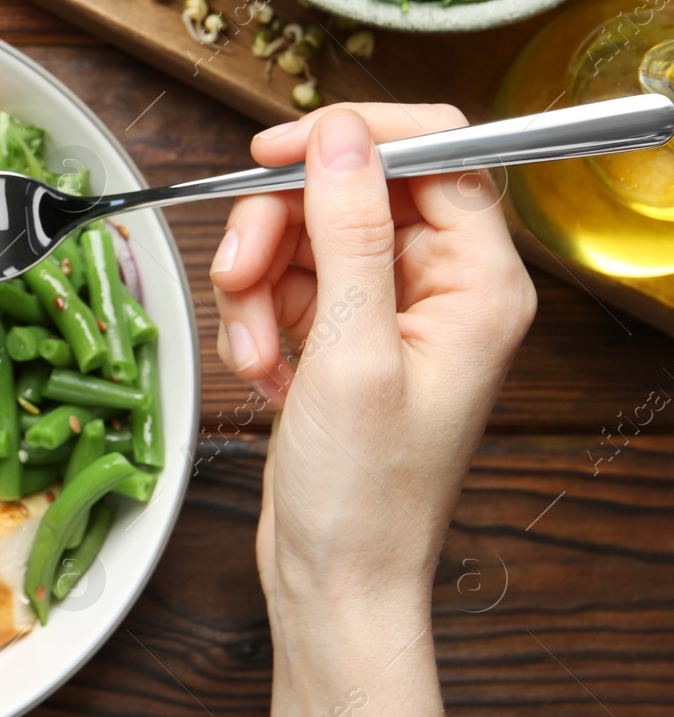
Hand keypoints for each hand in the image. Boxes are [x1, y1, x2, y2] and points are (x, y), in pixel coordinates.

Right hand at [209, 104, 535, 611]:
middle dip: (279, 231)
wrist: (332, 578)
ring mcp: (388, 314)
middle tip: (237, 275)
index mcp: (478, 283)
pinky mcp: (342, 338)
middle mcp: (440, 288)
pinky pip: (283, 285)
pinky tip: (260, 373)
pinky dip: (255, 320)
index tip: (276, 152)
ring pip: (303, 238)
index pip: (433, 155)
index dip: (352, 140)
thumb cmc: (364, 494)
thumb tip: (342, 138)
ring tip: (255, 354)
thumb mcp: (352, 352)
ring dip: (256, 286)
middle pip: (349, 194)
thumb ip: (349, 232)